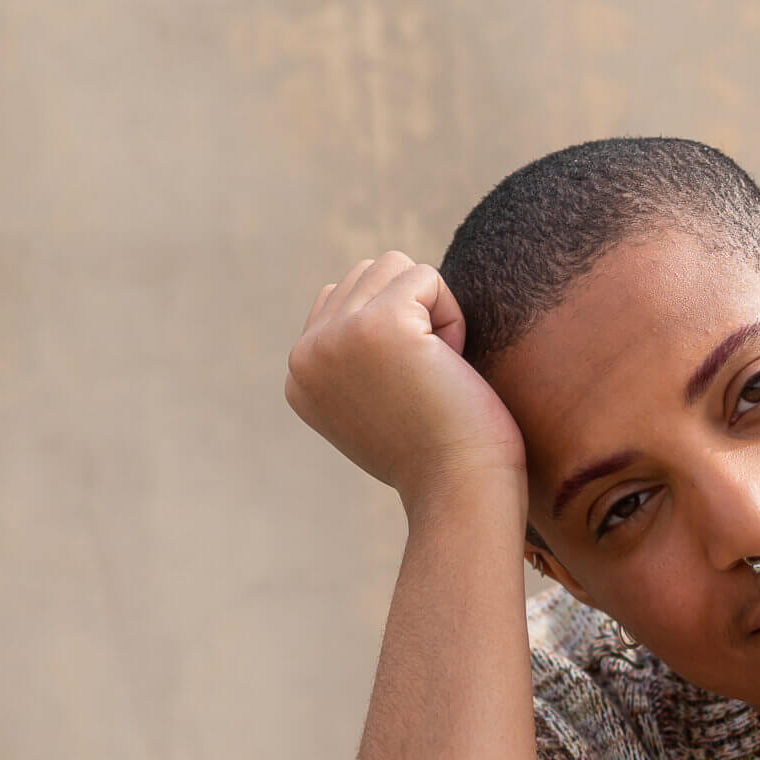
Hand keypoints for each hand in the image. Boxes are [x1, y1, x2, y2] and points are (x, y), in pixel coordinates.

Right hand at [284, 251, 524, 504]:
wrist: (461, 490)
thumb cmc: (439, 454)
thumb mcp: (375, 403)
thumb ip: (356, 354)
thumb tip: (369, 290)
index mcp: (299, 376)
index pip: (342, 300)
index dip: (394, 332)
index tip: (406, 393)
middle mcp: (305, 356)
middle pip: (367, 274)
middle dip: (412, 314)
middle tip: (427, 380)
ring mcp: (336, 337)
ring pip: (394, 268)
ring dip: (432, 312)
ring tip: (437, 370)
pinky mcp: (378, 325)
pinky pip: (424, 277)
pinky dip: (451, 316)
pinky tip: (449, 366)